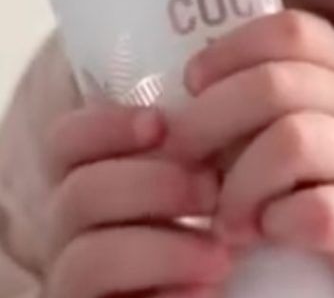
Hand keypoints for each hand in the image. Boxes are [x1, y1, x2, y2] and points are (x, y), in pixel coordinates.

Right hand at [43, 103, 230, 297]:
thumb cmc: (206, 208)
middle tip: (212, 191)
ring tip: (221, 256)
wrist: (212, 283)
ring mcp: (75, 276)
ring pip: (88, 259)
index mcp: (85, 175)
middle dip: (153, 186)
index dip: (106, 127)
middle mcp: (69, 225)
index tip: (159, 124)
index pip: (66, 141)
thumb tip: (213, 100)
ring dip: (163, 251)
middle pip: (81, 193)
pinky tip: (204, 289)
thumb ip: (184, 134)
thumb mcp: (192, 161)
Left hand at [172, 10, 333, 293]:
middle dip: (209, 120)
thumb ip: (267, 87)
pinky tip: (266, 231)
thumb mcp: (321, 101)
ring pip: (294, 142)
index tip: (193, 84)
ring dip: (240, 183)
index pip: (289, 29)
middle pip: (275, 85)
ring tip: (226, 214)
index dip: (230, 51)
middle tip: (182, 155)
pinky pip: (318, 210)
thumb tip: (182, 104)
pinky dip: (277, 222)